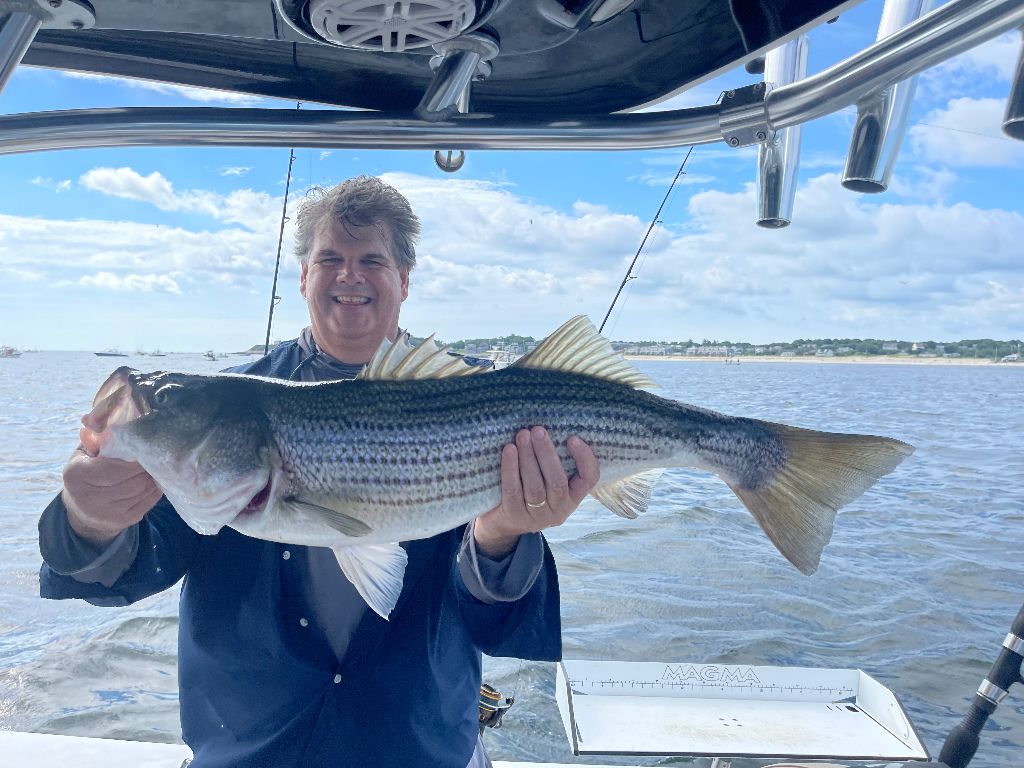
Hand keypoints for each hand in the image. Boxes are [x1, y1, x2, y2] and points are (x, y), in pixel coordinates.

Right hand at [62, 444, 161, 546]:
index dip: (135, 458)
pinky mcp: (121, 521)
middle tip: (155, 457)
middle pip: (133, 481)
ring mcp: (105, 513)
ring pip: (142, 491)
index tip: (145, 448)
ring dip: (152, 477)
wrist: (81, 510)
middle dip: (147, 468)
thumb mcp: (84, 454)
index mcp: (76, 475)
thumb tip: (98, 420)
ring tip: (155, 467)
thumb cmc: (86, 472)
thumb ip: (95, 439)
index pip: (115, 467)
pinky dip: (154, 489)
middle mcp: (88, 498)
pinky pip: (148, 502)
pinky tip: (153, 480)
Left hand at [474, 427, 599, 558]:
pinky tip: (509, 451)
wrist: (503, 524)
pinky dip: (511, 469)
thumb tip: (550, 425)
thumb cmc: (529, 491)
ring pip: (535, 486)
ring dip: (528, 458)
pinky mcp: (515, 516)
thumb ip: (552, 462)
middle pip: (557, 481)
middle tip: (538, 430)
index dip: (584, 459)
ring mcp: (537, 516)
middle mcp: (559, 509)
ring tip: (522, 435)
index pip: (589, 479)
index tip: (573, 438)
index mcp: (573, 497)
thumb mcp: (547, 481)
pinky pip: (513, 490)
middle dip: (547, 453)